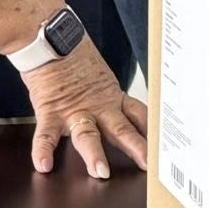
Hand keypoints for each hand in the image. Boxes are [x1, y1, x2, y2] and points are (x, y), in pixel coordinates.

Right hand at [23, 39, 148, 178]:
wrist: (49, 36)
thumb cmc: (71, 54)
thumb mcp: (98, 75)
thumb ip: (106, 93)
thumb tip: (115, 106)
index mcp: (111, 96)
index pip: (139, 115)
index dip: (152, 131)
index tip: (165, 148)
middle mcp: (96, 105)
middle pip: (121, 129)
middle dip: (135, 148)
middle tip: (148, 165)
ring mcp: (73, 109)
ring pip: (87, 134)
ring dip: (94, 154)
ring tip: (100, 172)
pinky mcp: (49, 108)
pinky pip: (46, 133)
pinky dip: (43, 150)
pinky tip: (44, 165)